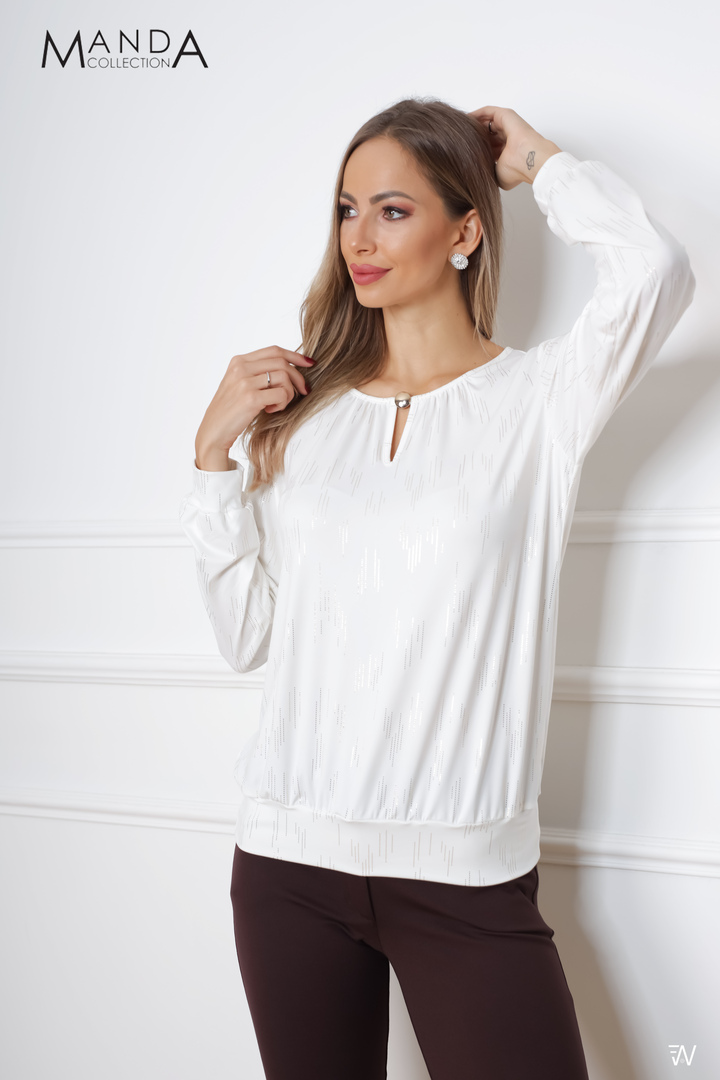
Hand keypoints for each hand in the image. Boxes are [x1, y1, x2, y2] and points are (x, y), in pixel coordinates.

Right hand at [194, 345, 313, 467]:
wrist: (214, 432)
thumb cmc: (230, 411)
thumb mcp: (239, 384)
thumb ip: (257, 373)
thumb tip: (289, 369)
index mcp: (238, 361)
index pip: (274, 350)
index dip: (295, 356)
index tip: (309, 363)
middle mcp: (240, 368)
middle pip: (282, 363)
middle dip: (298, 377)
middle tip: (304, 390)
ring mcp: (244, 382)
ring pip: (284, 378)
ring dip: (289, 394)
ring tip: (278, 404)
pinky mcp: (250, 398)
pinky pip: (281, 395)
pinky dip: (282, 404)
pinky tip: (271, 410)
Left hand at [467, 106, 561, 189]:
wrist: (528, 159)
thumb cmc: (516, 170)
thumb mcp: (496, 176)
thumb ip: (487, 172)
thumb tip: (476, 177)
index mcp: (506, 153)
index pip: (488, 148)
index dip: (476, 149)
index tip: (460, 152)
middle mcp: (506, 138)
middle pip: (486, 134)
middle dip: (472, 136)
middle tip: (455, 139)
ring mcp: (507, 126)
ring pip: (486, 122)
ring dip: (473, 124)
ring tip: (458, 128)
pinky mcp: (506, 115)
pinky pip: (488, 112)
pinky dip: (476, 114)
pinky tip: (464, 118)